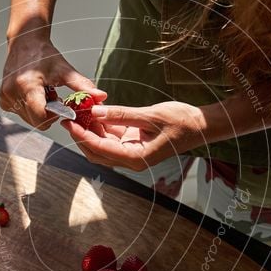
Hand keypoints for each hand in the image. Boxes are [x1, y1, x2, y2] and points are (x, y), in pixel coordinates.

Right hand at [0, 35, 106, 128]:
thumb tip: (101, 96)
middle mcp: (13, 92)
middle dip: (48, 114)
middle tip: (53, 96)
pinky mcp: (2, 99)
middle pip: (36, 121)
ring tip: (43, 93)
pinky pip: (21, 113)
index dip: (54, 116)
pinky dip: (30, 108)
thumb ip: (82, 85)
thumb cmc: (45, 55)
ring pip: (29, 119)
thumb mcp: (65, 70)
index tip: (60, 104)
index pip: (41, 118)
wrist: (25, 42)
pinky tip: (35, 94)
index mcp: (28, 86)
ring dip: (39, 111)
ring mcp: (5, 96)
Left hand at [60, 102, 207, 170]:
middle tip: (69, 116)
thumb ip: (122, 114)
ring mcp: (133, 152)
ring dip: (91, 130)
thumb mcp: (150, 115)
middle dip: (81, 135)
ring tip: (79, 111)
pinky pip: (113, 137)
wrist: (201, 125)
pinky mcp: (135, 143)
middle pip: (97, 151)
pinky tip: (95, 112)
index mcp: (136, 157)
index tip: (69, 122)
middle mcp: (132, 159)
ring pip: (103, 144)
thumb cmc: (181, 122)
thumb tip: (96, 112)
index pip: (100, 148)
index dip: (82, 135)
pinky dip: (103, 126)